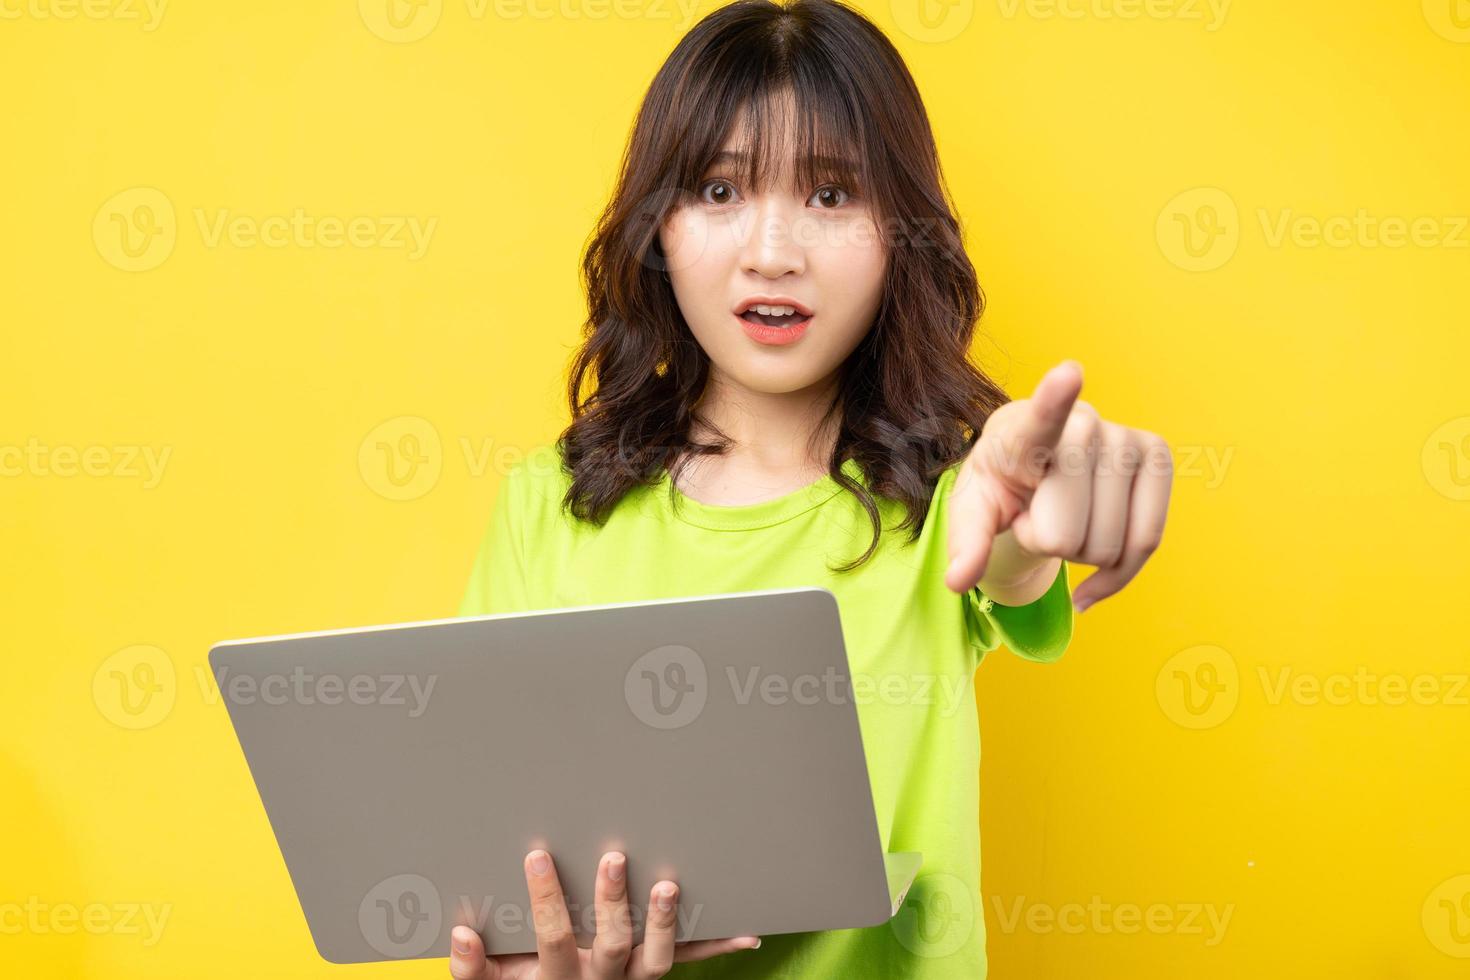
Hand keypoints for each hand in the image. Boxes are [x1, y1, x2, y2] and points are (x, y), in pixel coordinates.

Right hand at [448, 849, 760, 978]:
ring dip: (668, 922)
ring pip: (658, 958)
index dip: (547, 897)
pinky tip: (750, 932)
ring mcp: (632, 979)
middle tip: (615, 857)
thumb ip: (472, 967)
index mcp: (556, 974)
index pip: (552, 934)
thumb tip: (461, 934)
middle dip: (614, 902)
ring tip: (671, 885)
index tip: (538, 854)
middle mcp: (600, 979)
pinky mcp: (653, 973)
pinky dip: (719, 945)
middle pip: (612, 944)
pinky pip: (690, 960)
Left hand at [945, 360, 1172, 611]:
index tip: (1068, 374)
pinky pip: (1146, 543)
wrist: (1036, 466)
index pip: (1043, 419)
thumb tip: (956, 582)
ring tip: (1066, 513)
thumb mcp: (973, 511)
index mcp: (1025, 432)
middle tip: (1037, 512)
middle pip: (1068, 536)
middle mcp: (1083, 423)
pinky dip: (1116, 572)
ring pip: (1109, 547)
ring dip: (1082, 552)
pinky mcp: (1157, 456)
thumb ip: (966, 542)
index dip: (1056, 400)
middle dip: (1048, 543)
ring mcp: (1126, 437)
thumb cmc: (1001, 484)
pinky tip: (1092, 568)